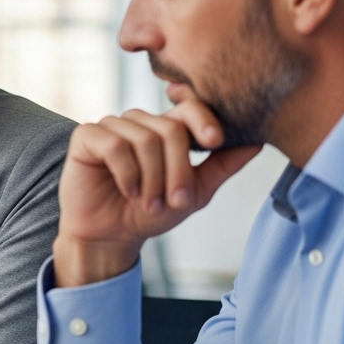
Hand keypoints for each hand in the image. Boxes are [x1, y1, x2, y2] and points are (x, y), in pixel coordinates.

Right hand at [53, 86, 260, 286]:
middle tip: (175, 201)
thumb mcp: (196, 191)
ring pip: (144, 139)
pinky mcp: (86, 136)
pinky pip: (114, 145)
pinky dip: (126, 173)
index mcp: (165, 129)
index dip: (203, 118)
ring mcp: (111, 126)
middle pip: (170, 129)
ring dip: (151, 179)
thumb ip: (223, 165)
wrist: (112, 235)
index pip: (189, 108)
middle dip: (177, 171)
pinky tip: (126, 189)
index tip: (214, 141)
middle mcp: (139, 122)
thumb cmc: (151, 212)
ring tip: (147, 202)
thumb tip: (258, 141)